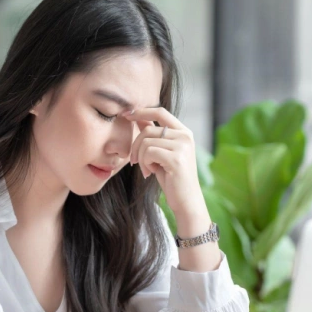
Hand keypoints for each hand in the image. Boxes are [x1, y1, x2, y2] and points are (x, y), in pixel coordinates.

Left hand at [123, 108, 208, 228]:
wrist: (186, 200)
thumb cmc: (172, 177)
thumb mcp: (161, 153)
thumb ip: (153, 135)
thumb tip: (138, 117)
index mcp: (184, 132)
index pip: (160, 112)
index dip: (141, 111)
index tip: (126, 115)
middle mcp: (185, 136)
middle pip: (148, 130)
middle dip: (135, 146)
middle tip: (134, 161)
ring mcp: (182, 146)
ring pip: (146, 142)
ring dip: (140, 158)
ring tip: (147, 169)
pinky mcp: (176, 158)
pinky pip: (149, 153)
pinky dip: (144, 164)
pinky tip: (150, 173)